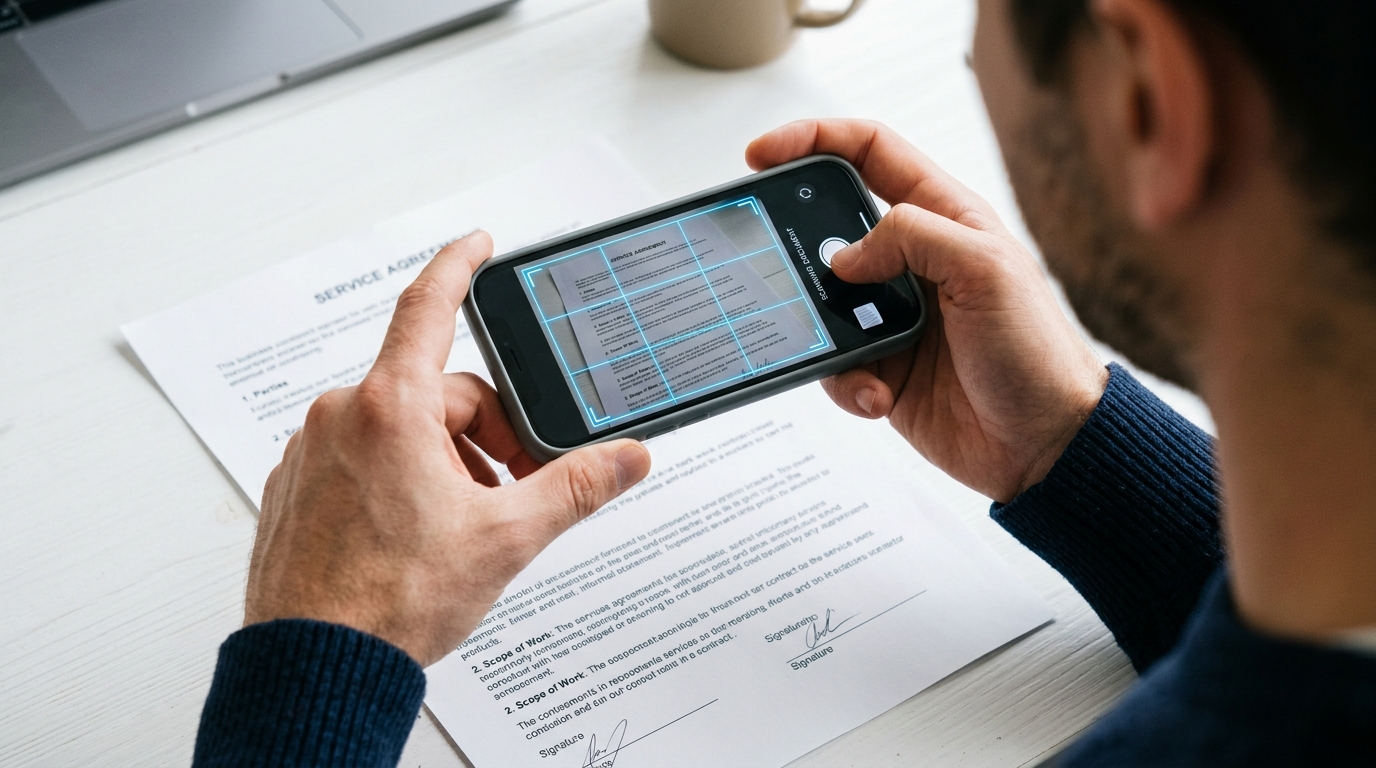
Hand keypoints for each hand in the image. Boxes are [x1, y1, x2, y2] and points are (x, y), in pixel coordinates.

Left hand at [244, 232, 651, 666]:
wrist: (315, 668)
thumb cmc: (388, 604)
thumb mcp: (505, 538)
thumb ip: (575, 487)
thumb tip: (626, 458)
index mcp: (389, 410)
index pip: (429, 306)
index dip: (460, 265)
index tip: (478, 244)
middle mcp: (341, 418)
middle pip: (436, 394)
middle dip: (484, 436)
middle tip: (508, 494)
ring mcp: (311, 454)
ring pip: (399, 431)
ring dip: (443, 464)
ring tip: (460, 529)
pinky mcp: (295, 488)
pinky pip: (362, 460)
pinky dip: (398, 483)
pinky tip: (414, 537)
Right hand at [747, 120, 1105, 502]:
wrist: (1046, 444)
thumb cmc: (1037, 352)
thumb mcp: (985, 268)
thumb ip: (911, 236)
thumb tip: (845, 254)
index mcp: (944, 217)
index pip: (870, 152)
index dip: (814, 140)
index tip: (763, 154)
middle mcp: (914, 262)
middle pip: (830, 228)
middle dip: (797, 245)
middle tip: (772, 260)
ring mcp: (894, 316)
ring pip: (822, 303)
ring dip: (823, 328)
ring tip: (853, 350)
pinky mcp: (882, 368)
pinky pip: (835, 364)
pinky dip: (847, 382)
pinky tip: (878, 394)